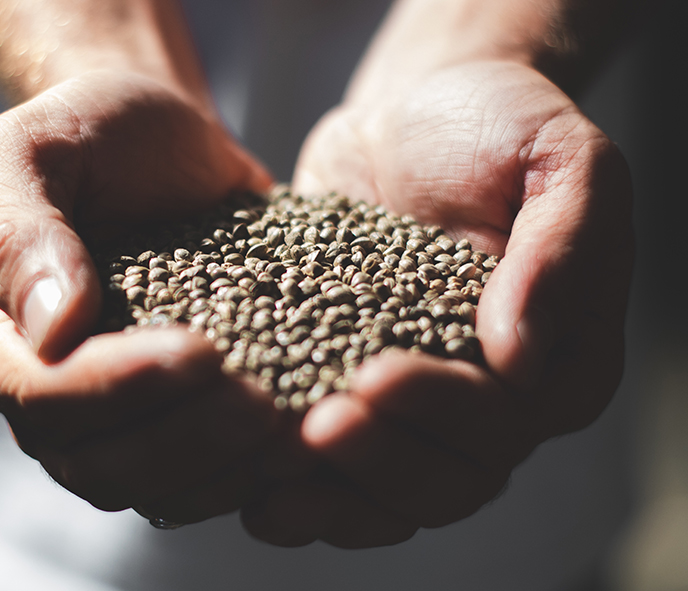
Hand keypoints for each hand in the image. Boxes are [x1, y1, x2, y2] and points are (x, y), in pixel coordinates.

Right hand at [0, 71, 279, 523]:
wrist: (161, 145)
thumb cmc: (92, 134)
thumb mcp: (32, 150)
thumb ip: (20, 231)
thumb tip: (53, 333)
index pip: (41, 395)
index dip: (116, 388)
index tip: (200, 351)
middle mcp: (48, 393)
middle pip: (100, 461)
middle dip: (185, 439)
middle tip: (262, 403)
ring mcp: (115, 412)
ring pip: (155, 485)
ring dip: (223, 467)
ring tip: (290, 427)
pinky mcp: (174, 413)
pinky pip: (202, 470)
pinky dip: (249, 466)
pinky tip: (300, 437)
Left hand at [241, 61, 633, 546]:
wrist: (413, 116)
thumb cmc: (494, 128)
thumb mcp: (558, 160)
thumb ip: (562, 251)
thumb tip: (520, 357)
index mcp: (554, 360)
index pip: (505, 420)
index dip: (442, 411)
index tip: (374, 375)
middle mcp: (490, 399)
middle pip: (447, 476)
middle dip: (380, 461)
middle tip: (318, 426)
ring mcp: (418, 402)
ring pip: (389, 490)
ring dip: (334, 498)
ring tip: (270, 492)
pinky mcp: (352, 385)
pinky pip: (336, 462)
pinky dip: (301, 485)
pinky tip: (249, 490)